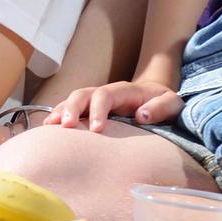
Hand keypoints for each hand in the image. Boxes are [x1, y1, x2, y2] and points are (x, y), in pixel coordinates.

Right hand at [48, 80, 181, 131]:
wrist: (157, 96)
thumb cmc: (164, 103)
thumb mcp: (173, 104)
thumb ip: (161, 108)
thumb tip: (142, 116)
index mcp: (125, 91)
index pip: (105, 95)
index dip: (97, 110)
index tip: (96, 130)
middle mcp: (107, 92)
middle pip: (83, 93)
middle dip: (71, 108)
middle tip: (65, 127)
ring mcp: (96, 100)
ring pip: (73, 99)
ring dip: (60, 111)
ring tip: (50, 127)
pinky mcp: (91, 109)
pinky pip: (71, 108)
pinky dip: (59, 115)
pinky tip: (49, 128)